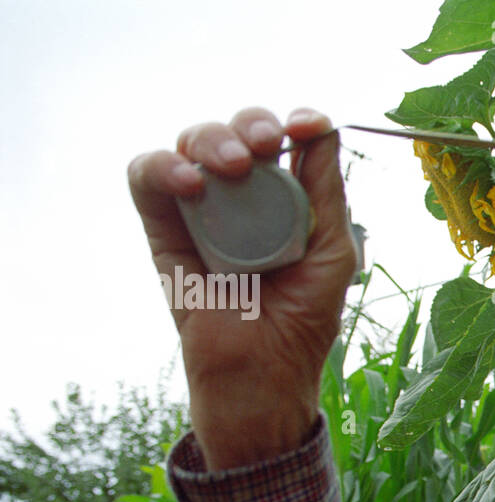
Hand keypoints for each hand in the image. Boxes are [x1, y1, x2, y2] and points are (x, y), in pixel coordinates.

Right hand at [127, 107, 355, 469]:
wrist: (264, 372)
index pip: (286, 140)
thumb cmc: (303, 318)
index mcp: (288, 198)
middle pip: (238, 133)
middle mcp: (243, 197)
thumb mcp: (333, 250)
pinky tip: (190, 183)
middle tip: (266, 147)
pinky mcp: (163, 230)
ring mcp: (201, 210)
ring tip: (233, 166)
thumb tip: (324, 128)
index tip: (310, 126)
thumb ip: (327, 190)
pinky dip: (162, 167)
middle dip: (252, 126)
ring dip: (211, 139)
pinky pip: (147, 177)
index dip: (297, 122)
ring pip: (192, 144)